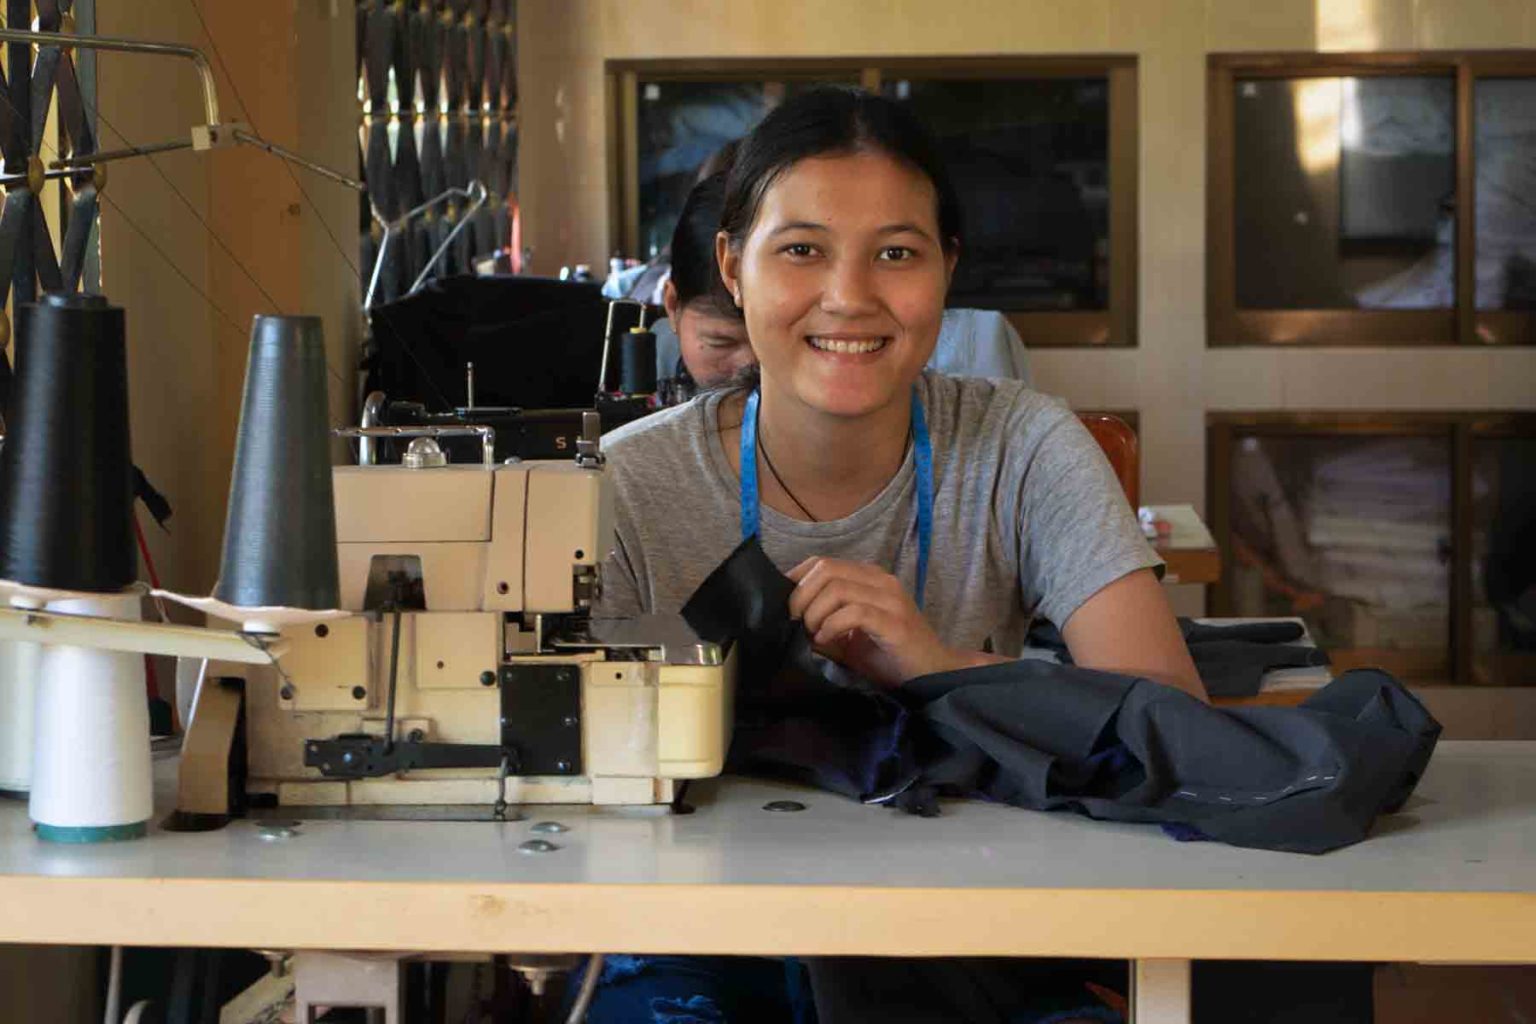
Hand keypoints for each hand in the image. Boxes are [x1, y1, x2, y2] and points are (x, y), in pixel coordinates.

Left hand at [785, 557, 978, 685]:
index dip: (796, 580)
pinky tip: (828, 640)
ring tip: (813, 635)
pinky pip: (854, 612)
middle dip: (801, 597)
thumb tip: (786, 622)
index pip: (821, 562)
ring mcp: (889, 598)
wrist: (931, 673)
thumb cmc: (887, 655)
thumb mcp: (845, 637)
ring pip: (837, 587)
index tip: (785, 607)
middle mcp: (879, 580)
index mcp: (867, 577)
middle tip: (796, 624)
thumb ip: (820, 623)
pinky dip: (832, 626)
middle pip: (825, 569)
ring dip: (815, 613)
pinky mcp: (894, 621)